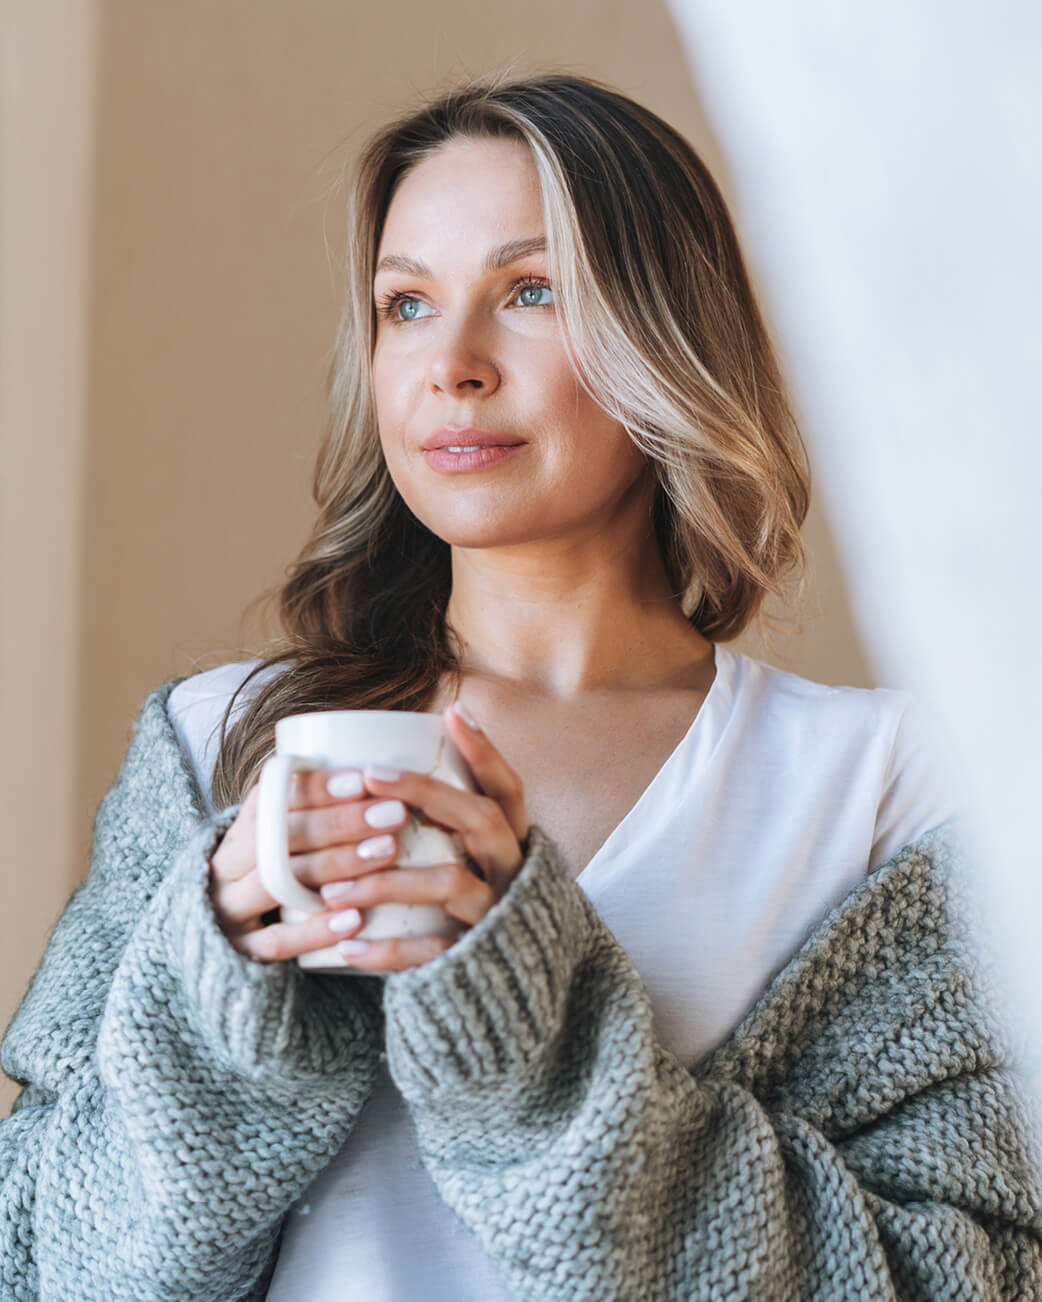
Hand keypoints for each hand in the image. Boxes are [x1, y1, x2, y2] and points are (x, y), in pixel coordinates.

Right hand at [208, 763, 412, 963]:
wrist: (217, 937)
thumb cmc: (273, 875)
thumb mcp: (279, 840)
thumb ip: (313, 811)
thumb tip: (379, 768)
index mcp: (239, 830)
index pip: (272, 797)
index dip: (317, 787)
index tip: (364, 779)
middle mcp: (227, 866)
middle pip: (281, 836)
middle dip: (341, 822)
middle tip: (394, 813)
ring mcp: (230, 909)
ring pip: (280, 882)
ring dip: (336, 865)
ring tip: (387, 851)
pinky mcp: (240, 951)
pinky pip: (277, 941)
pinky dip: (315, 929)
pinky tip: (356, 918)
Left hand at [315, 701, 529, 972]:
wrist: (506, 994)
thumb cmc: (475, 905)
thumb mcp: (477, 859)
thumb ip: (452, 819)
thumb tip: (404, 755)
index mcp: (513, 841)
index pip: (508, 787)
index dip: (485, 750)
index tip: (451, 712)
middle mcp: (513, 872)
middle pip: (481, 820)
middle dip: (426, 792)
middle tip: (370, 777)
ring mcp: (497, 916)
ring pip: (451, 884)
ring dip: (387, 878)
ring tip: (332, 886)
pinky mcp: (476, 962)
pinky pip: (431, 952)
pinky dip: (387, 952)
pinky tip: (347, 946)